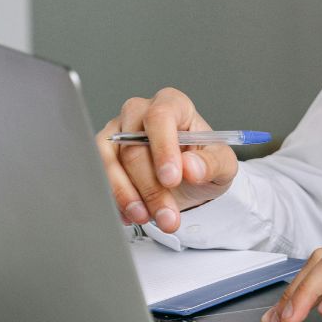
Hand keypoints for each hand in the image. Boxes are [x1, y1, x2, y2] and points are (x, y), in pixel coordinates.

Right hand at [95, 87, 238, 232]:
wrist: (189, 181)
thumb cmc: (203, 162)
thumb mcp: (222, 164)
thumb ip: (212, 163)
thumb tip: (191, 168)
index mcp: (173, 104)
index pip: (160, 117)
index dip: (163, 148)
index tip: (172, 179)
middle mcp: (140, 113)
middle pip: (134, 146)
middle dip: (151, 188)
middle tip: (167, 214)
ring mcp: (117, 132)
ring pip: (111, 162)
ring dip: (128, 196)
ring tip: (149, 217)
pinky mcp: (103, 154)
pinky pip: (99, 176)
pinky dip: (115, 200)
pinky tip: (133, 214)